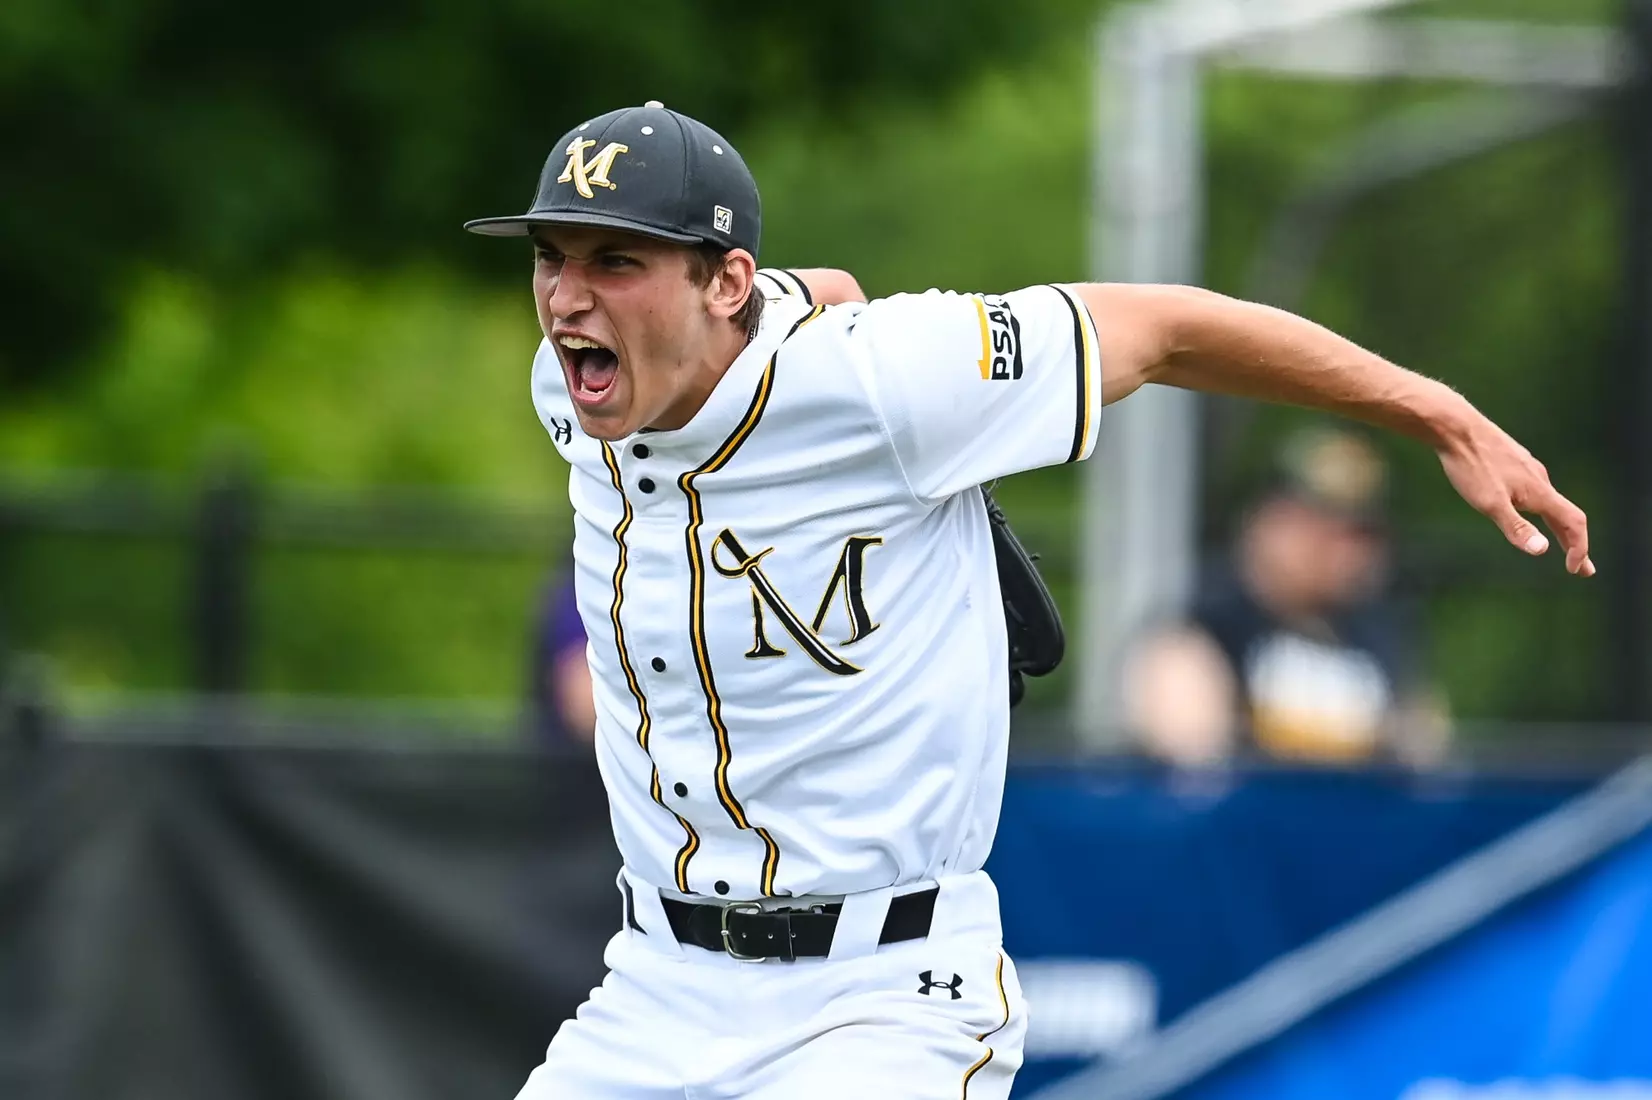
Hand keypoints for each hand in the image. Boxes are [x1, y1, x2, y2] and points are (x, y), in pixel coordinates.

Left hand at [1437, 418, 1593, 575]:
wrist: (1455, 427)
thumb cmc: (1471, 466)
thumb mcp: (1490, 503)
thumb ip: (1516, 528)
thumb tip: (1542, 550)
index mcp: (1539, 492)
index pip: (1573, 523)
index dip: (1580, 548)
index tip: (1577, 570)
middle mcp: (1539, 479)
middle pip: (1565, 515)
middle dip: (1574, 543)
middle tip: (1581, 568)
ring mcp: (1527, 469)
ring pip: (1549, 501)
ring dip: (1558, 526)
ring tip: (1558, 542)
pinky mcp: (1513, 462)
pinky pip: (1535, 490)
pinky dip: (1542, 509)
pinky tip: (1529, 508)